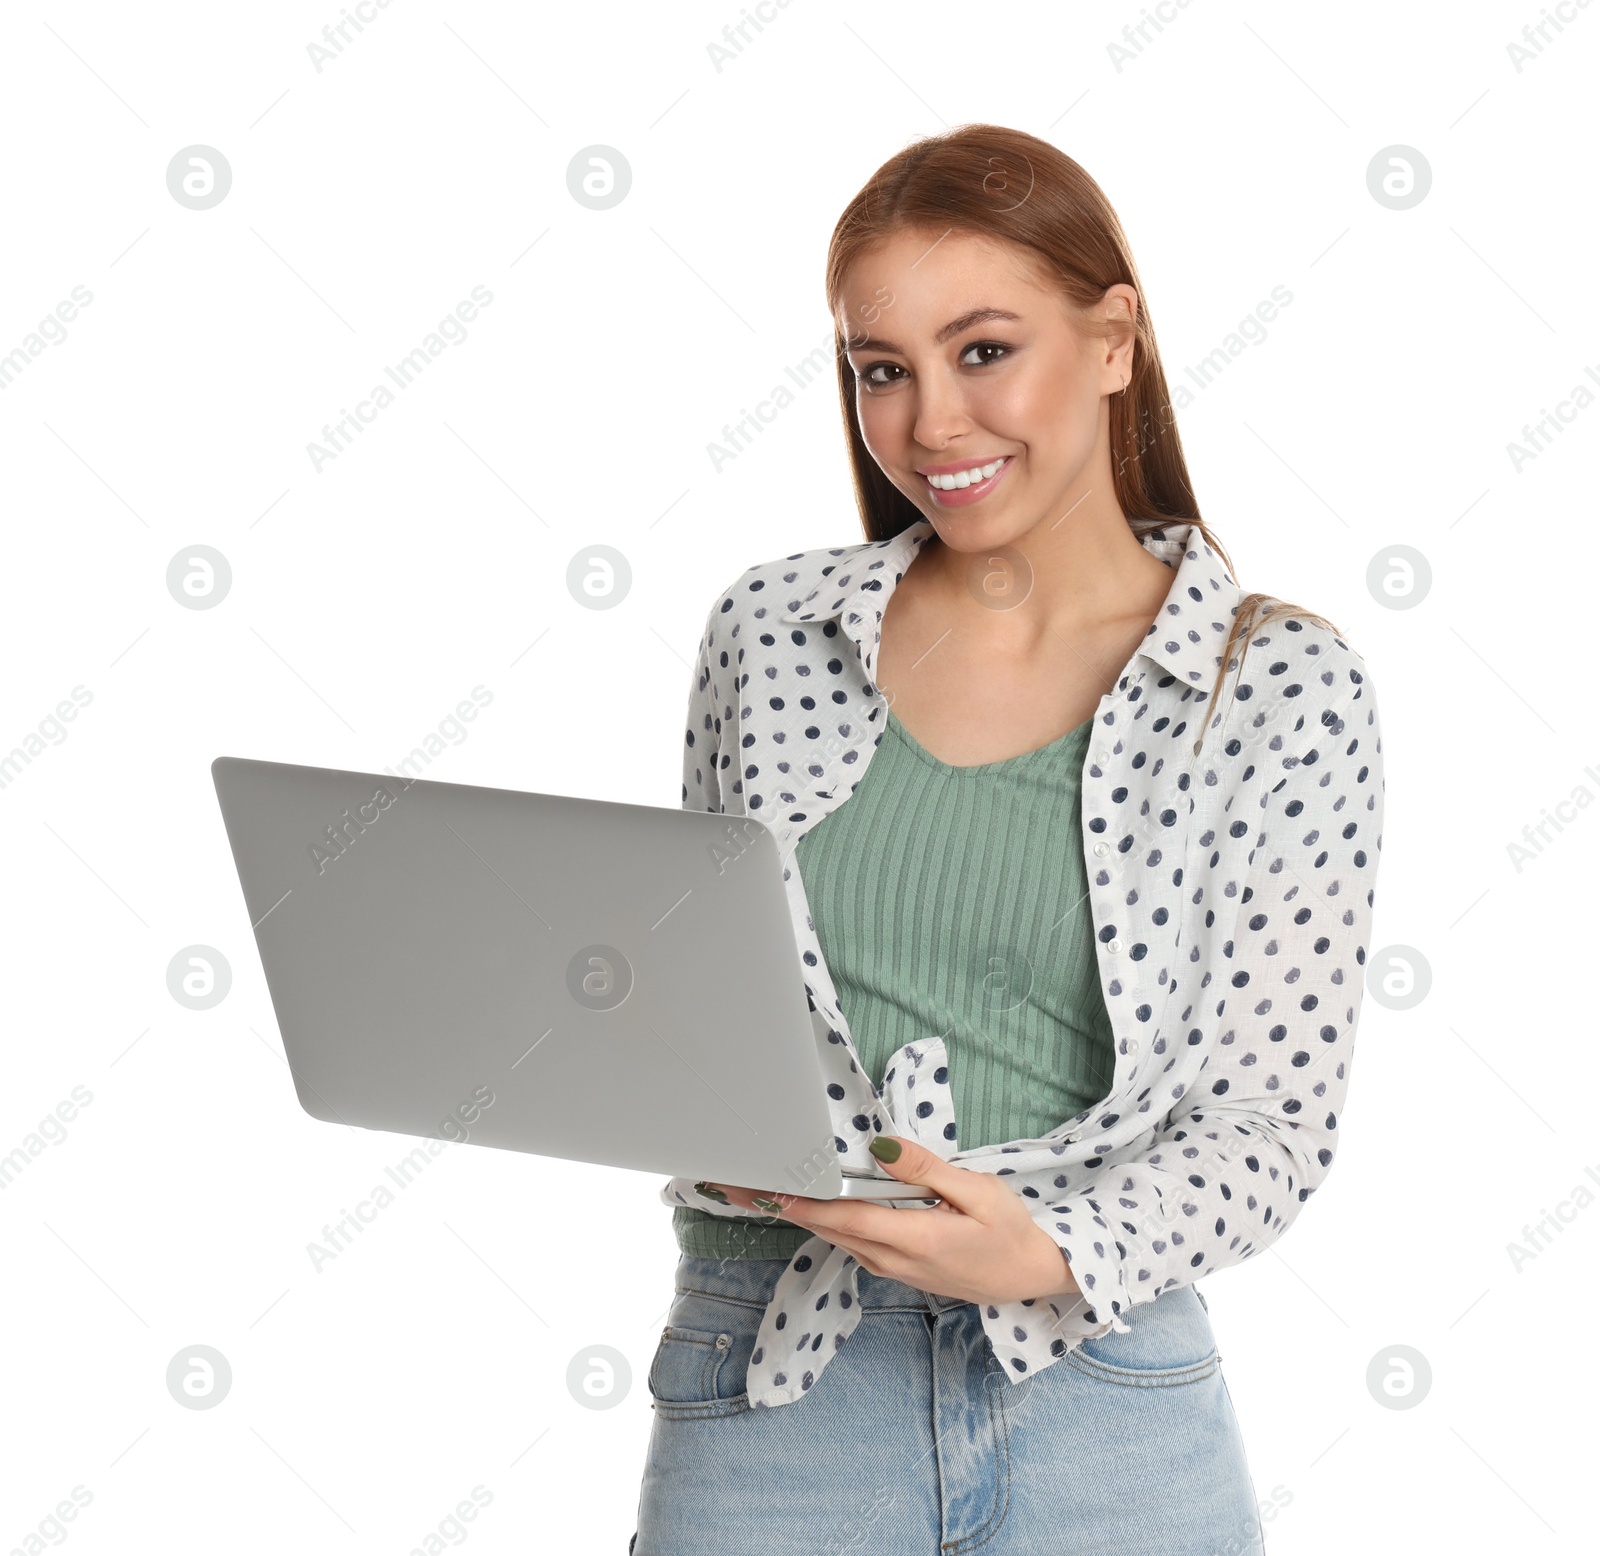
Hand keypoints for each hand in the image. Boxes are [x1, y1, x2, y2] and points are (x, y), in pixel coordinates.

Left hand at [697, 1134, 1081, 1306]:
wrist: (1028, 1275)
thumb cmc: (1009, 1229)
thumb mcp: (978, 1191)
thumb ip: (927, 1170)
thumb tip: (882, 1147)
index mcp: (914, 1238)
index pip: (843, 1216)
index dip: (799, 1199)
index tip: (762, 1184)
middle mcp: (892, 1258)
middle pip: (826, 1226)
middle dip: (780, 1204)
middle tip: (735, 1181)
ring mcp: (890, 1266)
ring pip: (833, 1234)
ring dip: (796, 1210)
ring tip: (756, 1184)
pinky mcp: (893, 1266)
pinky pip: (849, 1239)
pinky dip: (822, 1219)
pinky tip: (805, 1198)